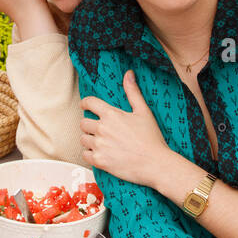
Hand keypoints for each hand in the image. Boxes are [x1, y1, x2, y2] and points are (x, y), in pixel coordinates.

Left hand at [80, 69, 172, 187]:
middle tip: (99, 129)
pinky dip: (90, 154)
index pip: (89, 103)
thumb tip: (128, 74)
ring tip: (102, 142)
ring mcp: (99, 145)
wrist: (155, 164)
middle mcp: (102, 129)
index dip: (85, 103)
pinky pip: (85, 155)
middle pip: (83, 122)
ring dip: (89, 139)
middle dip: (89, 124)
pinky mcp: (99, 161)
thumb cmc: (151, 138)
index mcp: (111, 115)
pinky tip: (100, 153)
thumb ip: (133, 92)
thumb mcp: (144, 112)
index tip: (85, 106)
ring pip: (83, 139)